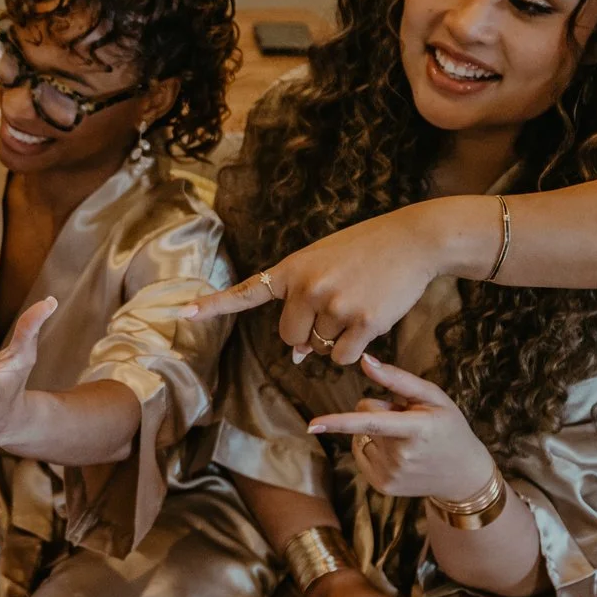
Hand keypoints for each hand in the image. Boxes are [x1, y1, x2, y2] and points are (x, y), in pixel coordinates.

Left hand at [186, 201, 469, 364]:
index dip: (214, 306)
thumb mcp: (324, 263)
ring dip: (335, 340)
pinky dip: (354, 350)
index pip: (246, 293)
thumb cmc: (365, 252)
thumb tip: (299, 354)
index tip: (184, 315)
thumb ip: (303, 301)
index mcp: (292, 270)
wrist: (412, 240)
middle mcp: (308, 288)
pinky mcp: (364, 322)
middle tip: (335, 309)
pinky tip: (369, 322)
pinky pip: (344, 356)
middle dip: (308, 335)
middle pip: (290, 338)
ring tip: (358, 304)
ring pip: (320, 349)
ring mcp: (335, 306)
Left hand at [306, 353, 496, 502]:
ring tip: (406, 440)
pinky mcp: (382, 486)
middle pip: (365, 417)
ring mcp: (390, 474)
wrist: (463, 475)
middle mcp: (401, 456)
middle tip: (409, 423)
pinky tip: (398, 453)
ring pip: (360, 437)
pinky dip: (373, 448)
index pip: (371, 422)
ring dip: (376, 433)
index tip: (312, 424)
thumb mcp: (433, 398)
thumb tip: (365, 360)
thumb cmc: (448, 428)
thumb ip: (397, 379)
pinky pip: (361, 454)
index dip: (340, 421)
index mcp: (416, 430)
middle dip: (380, 412)